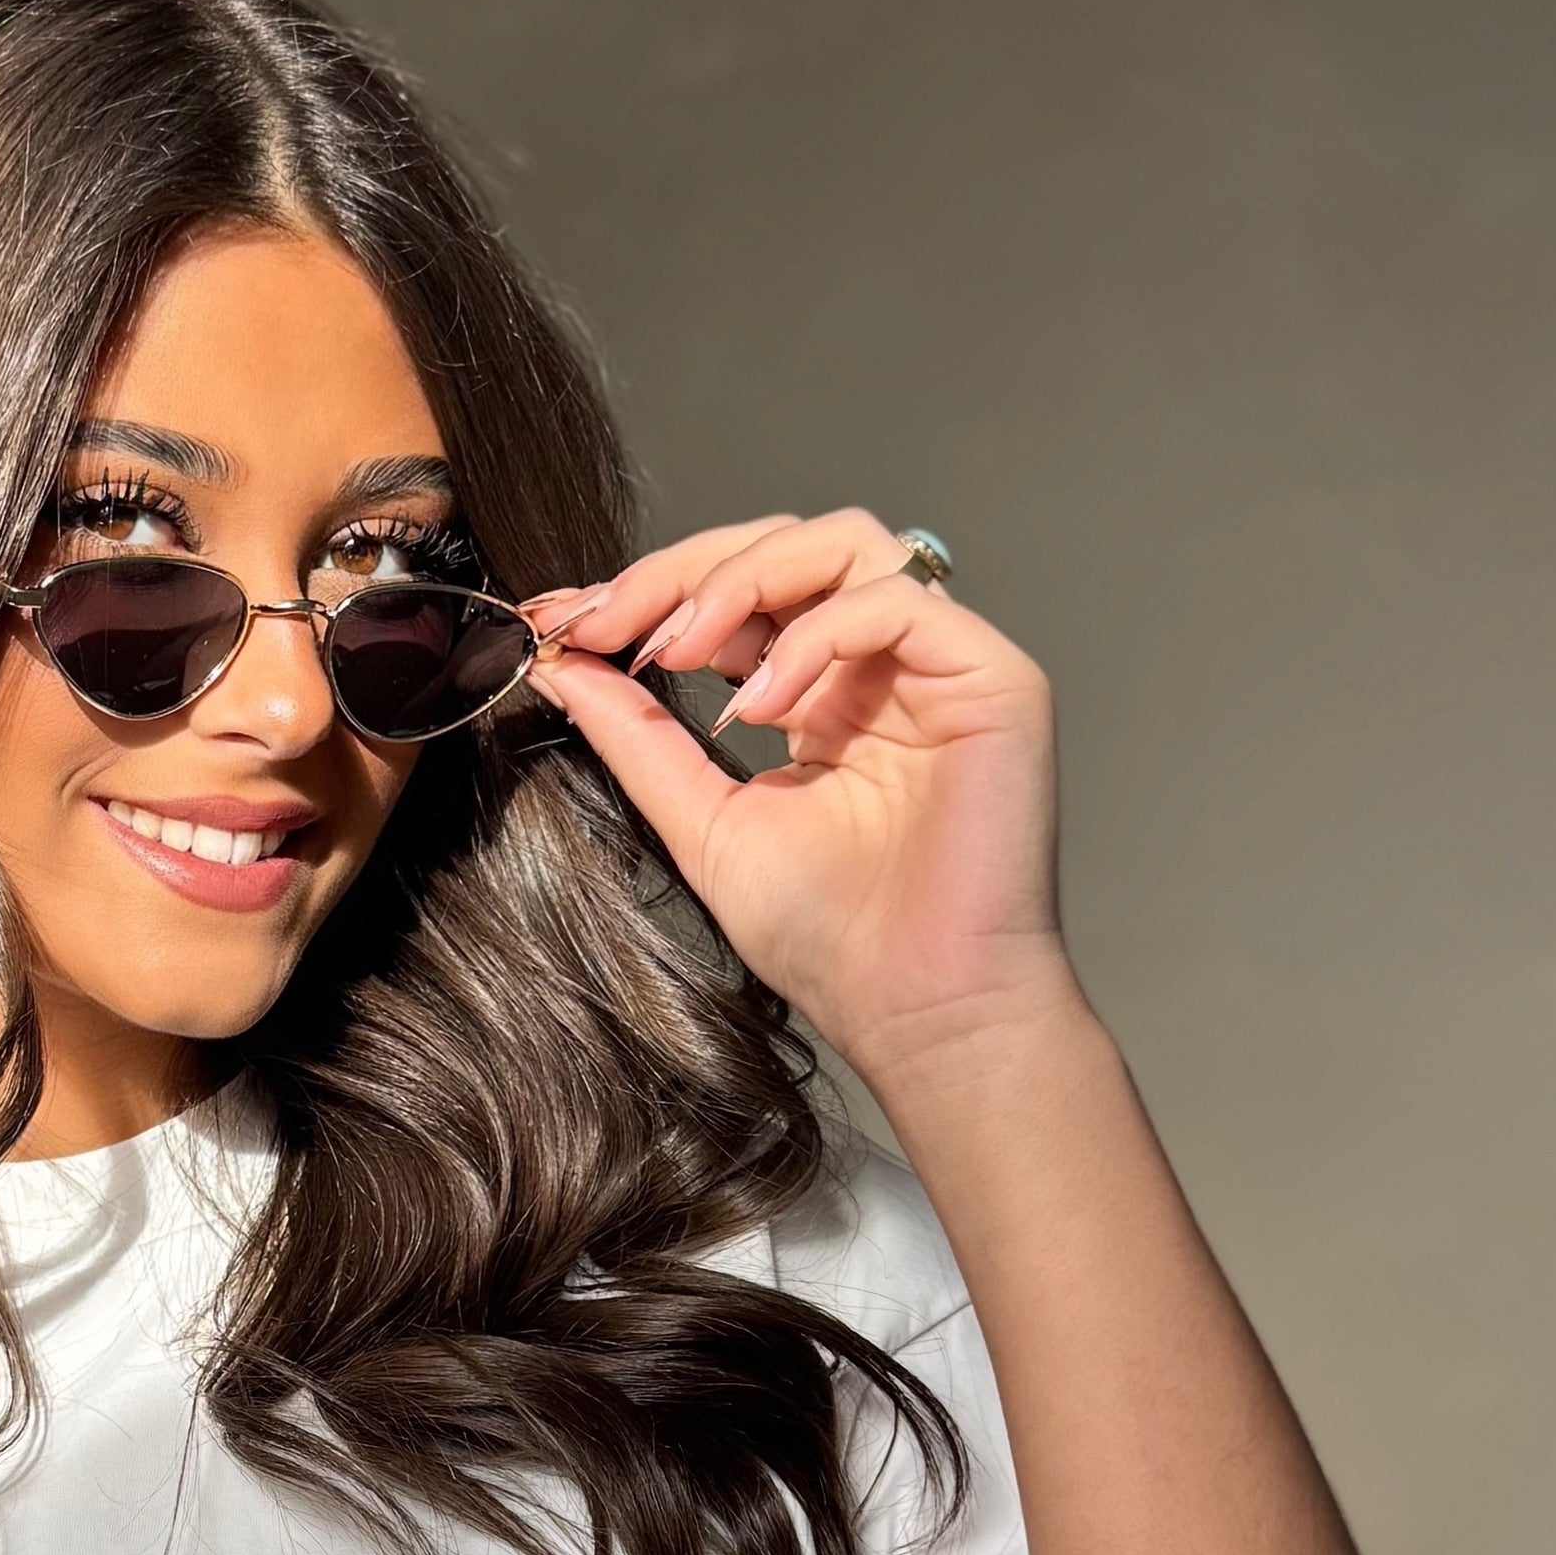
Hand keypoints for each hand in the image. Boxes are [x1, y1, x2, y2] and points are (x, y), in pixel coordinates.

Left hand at [531, 507, 1071, 1086]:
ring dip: (743, 580)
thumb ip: (640, 737)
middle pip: (785, 546)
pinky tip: (760, 704)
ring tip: (680, 651)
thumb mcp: (704, 820)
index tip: (562, 619)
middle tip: (605, 620)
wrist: (918, 1011)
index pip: (737, 598)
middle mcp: (879, 666)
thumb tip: (564, 663)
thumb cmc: (834, 940)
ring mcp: (939, 665)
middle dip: (682, 571)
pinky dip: (815, 635)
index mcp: (818, 694)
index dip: (649, 592)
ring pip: (845, 543)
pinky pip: (898, 601)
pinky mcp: (993, 678)